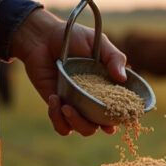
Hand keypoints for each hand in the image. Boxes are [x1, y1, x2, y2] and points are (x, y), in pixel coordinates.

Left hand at [9, 8, 127, 135]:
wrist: (43, 37)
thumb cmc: (74, 38)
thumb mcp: (99, 43)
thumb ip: (114, 58)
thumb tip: (123, 79)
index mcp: (108, 88)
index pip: (118, 110)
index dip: (118, 119)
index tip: (115, 122)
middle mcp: (93, 100)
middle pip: (99, 126)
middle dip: (94, 126)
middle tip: (85, 115)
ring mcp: (75, 104)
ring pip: (81, 129)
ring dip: (75, 123)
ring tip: (66, 107)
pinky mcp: (57, 105)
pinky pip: (60, 125)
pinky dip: (57, 118)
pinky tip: (55, 99)